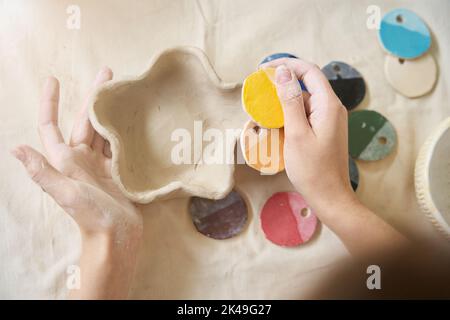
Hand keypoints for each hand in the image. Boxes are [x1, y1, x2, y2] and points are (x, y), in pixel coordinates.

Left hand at [11, 68, 142, 242]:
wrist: (116, 236)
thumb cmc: (90, 216)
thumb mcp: (65, 194)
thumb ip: (42, 172)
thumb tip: (15, 147)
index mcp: (65, 160)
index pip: (51, 125)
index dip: (50, 102)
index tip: (53, 79)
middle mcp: (81, 158)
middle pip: (85, 120)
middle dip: (94, 96)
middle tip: (107, 73)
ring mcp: (100, 164)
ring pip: (103, 129)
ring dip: (110, 110)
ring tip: (121, 91)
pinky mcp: (117, 170)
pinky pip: (118, 144)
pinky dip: (122, 130)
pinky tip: (130, 118)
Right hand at [261, 59, 353, 210]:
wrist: (329, 196)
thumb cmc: (312, 169)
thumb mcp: (296, 133)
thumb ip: (289, 101)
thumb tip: (283, 72)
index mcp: (328, 105)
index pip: (309, 71)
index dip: (287, 64)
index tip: (263, 69)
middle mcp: (332, 108)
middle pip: (307, 84)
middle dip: (282, 84)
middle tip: (259, 90)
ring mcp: (329, 120)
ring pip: (304, 101)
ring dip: (284, 103)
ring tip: (263, 112)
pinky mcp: (324, 130)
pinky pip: (305, 115)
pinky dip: (290, 116)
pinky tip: (275, 126)